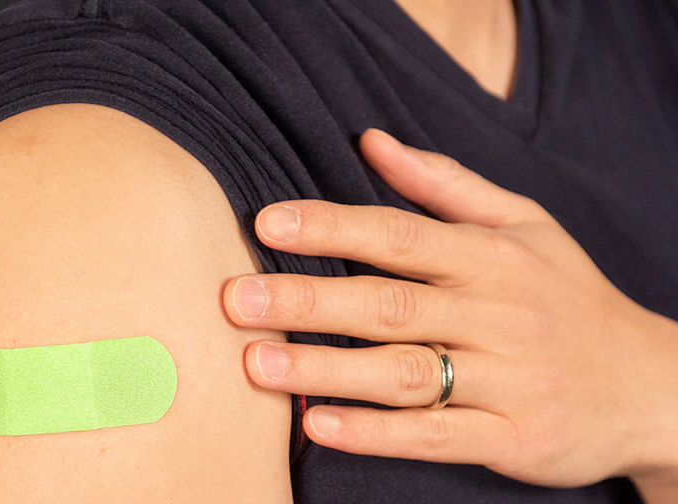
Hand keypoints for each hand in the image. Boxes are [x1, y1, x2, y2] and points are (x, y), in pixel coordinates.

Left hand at [221, 129, 677, 489]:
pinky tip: (319, 425)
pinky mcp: (512, 438)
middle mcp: (498, 314)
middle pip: (390, 304)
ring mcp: (506, 380)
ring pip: (404, 373)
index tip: (266, 224)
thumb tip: (372, 141)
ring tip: (257, 363)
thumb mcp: (526, 225)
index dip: (331, 227)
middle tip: (236, 300)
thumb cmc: (570, 298)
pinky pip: (434, 437)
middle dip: (308, 301)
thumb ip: (447, 185)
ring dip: (326, 369)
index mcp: (493, 257)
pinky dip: (375, 433)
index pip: (400, 233)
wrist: (651, 387)